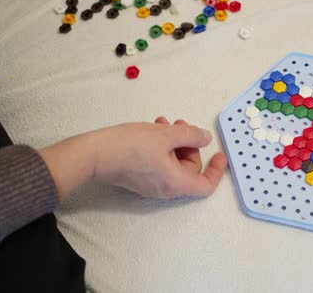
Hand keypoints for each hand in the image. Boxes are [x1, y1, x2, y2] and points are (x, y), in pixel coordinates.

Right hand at [40, 117, 227, 199]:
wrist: (94, 154)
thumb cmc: (129, 146)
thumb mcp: (166, 135)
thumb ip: (191, 135)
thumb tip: (204, 138)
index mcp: (176, 183)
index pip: (206, 186)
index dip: (216, 171)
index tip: (219, 154)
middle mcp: (165, 189)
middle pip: (190, 169)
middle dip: (189, 145)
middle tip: (181, 126)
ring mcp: (151, 185)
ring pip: (174, 163)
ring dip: (173, 141)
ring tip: (164, 123)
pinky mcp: (139, 178)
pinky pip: (160, 163)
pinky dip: (161, 146)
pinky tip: (153, 128)